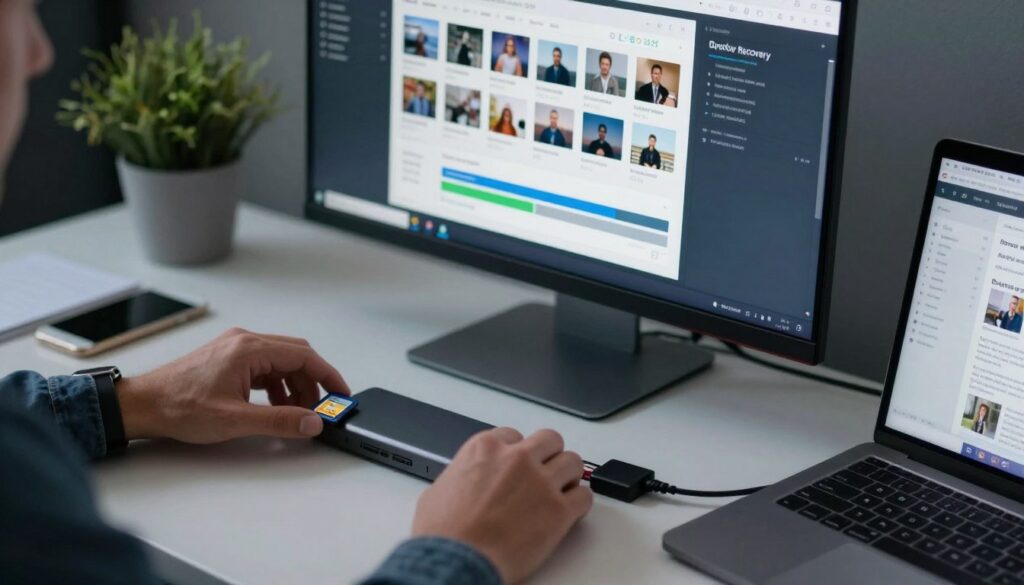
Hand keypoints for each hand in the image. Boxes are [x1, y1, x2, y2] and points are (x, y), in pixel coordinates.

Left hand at [116, 328, 348, 442]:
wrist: (142, 405)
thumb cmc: (179, 407)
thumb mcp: (235, 420)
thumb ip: (279, 421)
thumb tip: (312, 422)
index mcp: (249, 349)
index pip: (304, 356)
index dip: (328, 376)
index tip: (341, 394)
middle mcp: (244, 341)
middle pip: (296, 355)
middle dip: (313, 383)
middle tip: (322, 407)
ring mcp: (235, 347)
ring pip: (281, 361)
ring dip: (295, 385)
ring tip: (296, 412)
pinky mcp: (228, 357)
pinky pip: (265, 365)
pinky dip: (278, 384)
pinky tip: (275, 405)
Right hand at [411, 428, 592, 583]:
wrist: (456, 562)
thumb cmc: (443, 535)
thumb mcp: (438, 490)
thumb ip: (462, 475)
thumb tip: (466, 480)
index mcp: (486, 448)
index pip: (513, 435)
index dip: (517, 453)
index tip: (518, 466)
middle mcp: (517, 459)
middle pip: (550, 440)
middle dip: (548, 455)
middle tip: (544, 473)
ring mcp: (541, 482)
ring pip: (573, 462)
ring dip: (568, 476)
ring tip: (560, 491)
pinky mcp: (559, 511)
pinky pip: (584, 496)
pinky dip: (579, 504)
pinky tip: (569, 513)